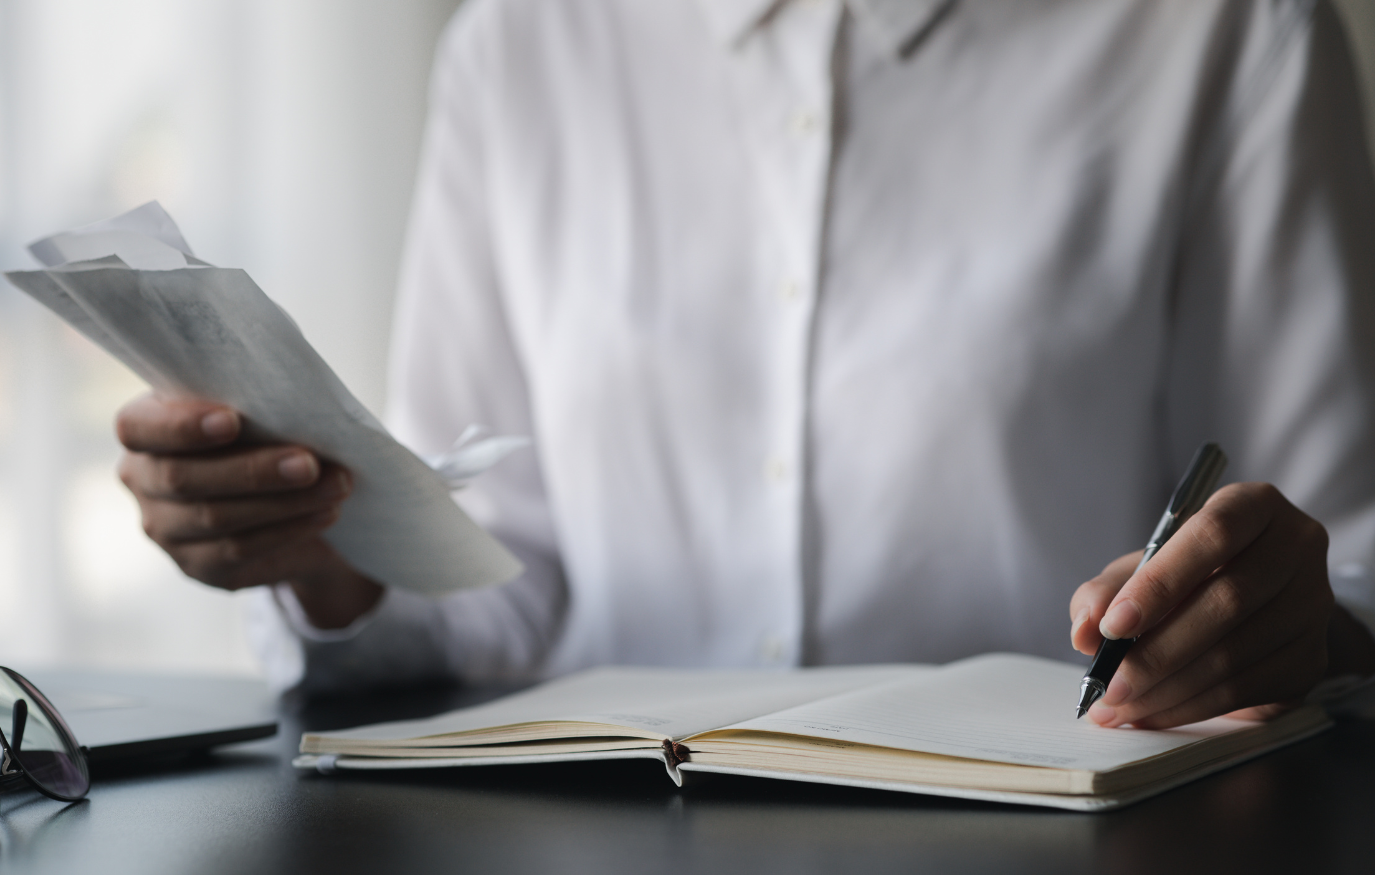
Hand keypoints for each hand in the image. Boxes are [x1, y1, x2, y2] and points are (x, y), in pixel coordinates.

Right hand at [116, 392, 382, 627]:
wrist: (288, 496)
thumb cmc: (265, 434)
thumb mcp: (256, 412)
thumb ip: (257, 407)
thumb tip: (300, 411)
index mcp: (145, 429)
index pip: (138, 427)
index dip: (180, 426)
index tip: (232, 420)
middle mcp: (143, 481)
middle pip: (182, 478)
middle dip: (252, 470)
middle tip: (310, 462)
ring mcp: (165, 529)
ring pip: (216, 518)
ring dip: (284, 502)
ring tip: (336, 486)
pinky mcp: (197, 565)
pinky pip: (239, 551)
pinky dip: (289, 529)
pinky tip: (326, 512)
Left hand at [1069, 482, 1374, 728]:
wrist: (1252, 603)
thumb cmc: (1186, 574)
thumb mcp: (1141, 566)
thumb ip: (1107, 589)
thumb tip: (1085, 630)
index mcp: (1253, 506)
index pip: (1212, 536)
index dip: (1160, 583)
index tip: (1114, 627)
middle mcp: (1297, 549)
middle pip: (1228, 602)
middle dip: (1157, 653)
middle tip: (1110, 684)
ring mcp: (1312, 607)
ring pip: (1237, 655)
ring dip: (1169, 690)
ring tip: (1120, 706)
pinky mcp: (1312, 659)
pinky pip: (1248, 691)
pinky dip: (1192, 708)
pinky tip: (1152, 714)